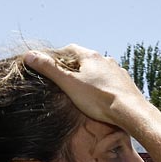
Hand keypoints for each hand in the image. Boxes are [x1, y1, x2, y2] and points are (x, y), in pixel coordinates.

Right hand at [23, 45, 145, 127]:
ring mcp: (118, 71)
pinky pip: (111, 81)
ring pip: (100, 70)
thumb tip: (30, 56)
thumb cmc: (99, 99)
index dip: (58, 57)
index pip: (69, 49)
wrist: (130, 112)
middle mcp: (106, 60)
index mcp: (90, 56)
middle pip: (85, 59)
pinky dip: (103, 86)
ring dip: (90, 76)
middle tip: (65, 80)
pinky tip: (101, 96)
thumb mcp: (69, 84)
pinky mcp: (126, 84)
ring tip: (83, 89)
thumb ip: (49, 70)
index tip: (50, 67)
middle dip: (74, 68)